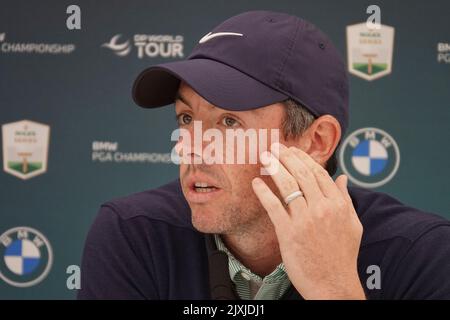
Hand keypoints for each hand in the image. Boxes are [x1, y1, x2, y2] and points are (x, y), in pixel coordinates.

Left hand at [252, 144, 364, 299]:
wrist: (333, 284)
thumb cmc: (343, 256)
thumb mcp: (353, 225)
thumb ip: (346, 199)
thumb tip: (342, 178)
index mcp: (337, 204)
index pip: (318, 173)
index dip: (303, 159)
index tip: (292, 151)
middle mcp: (322, 208)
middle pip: (301, 174)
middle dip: (286, 157)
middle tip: (274, 148)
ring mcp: (304, 220)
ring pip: (287, 186)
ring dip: (274, 168)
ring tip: (264, 157)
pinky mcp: (288, 233)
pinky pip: (273, 207)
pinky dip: (263, 192)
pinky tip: (256, 183)